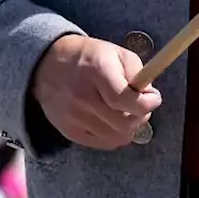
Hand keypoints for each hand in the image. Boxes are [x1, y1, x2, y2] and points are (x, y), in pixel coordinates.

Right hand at [31, 35, 162, 149]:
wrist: (46, 65)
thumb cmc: (90, 58)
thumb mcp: (118, 53)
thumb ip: (140, 74)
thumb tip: (150, 98)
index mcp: (96, 71)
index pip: (126, 101)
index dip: (147, 104)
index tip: (152, 98)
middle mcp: (82, 96)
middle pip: (125, 124)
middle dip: (140, 117)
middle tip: (138, 107)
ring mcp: (73, 116)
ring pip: (117, 138)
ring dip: (128, 128)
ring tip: (124, 113)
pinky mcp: (69, 131)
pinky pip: (103, 144)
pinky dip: (114, 136)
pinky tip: (112, 121)